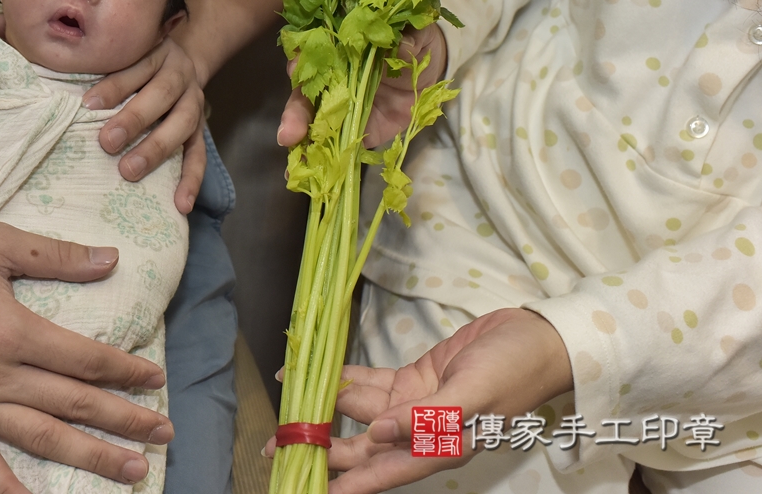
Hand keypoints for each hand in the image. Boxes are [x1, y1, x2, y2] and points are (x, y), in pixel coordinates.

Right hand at [0, 215, 172, 493]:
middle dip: (124, 421)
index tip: (156, 379)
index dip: (125, 371)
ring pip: (40, 439)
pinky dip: (8, 487)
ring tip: (131, 473)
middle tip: (164, 433)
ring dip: (90, 458)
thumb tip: (111, 260)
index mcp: (11, 331)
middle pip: (73, 404)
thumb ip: (56, 255)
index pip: (84, 359)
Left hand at [82, 37, 205, 213]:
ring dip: (155, 149)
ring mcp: (194, 105)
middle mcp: (180, 76)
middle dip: (133, 119)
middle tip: (107, 142)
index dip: (114, 86)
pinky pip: (199, 156)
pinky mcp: (201, 131)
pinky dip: (191, 180)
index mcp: (158, 54)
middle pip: (161, 95)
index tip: (88, 105)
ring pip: (181, 125)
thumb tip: (58, 90)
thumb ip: (102, 69)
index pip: (136, 68)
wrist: (182, 64)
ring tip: (129, 171)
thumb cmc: (137, 66)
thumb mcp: (125, 56)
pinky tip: (180, 204)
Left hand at [263, 308, 571, 493]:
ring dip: (326, 407)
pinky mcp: (416, 379)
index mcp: (441, 445)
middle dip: (323, 446)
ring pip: (361, 411)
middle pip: (364, 446)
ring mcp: (417, 404)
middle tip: (277, 445)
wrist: (538, 337)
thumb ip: (429, 418)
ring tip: (286, 406)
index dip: (349, 483)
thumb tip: (378, 435)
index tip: (313, 490)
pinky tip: (315, 375)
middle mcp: (423, 430)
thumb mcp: (475, 395)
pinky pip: (371, 383)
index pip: (385, 472)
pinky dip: (344, 378)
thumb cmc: (514, 370)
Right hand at [277, 25, 447, 148]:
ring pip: (309, 119)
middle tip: (290, 133)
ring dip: (296, 135)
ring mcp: (336, 105)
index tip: (297, 67)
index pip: (314, 52)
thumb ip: (410, 37)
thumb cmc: (415, 47)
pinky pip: (328, 143)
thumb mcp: (418, 36)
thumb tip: (403, 44)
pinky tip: (298, 171)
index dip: (303, 59)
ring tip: (292, 153)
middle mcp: (330, 77)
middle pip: (304, 92)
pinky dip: (312, 157)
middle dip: (295, 112)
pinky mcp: (348, 129)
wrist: (428, 76)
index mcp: (341, 49)